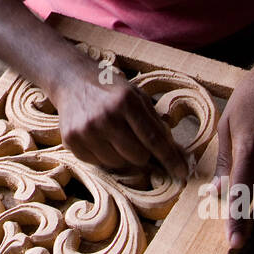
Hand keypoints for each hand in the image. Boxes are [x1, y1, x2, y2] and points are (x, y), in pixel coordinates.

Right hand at [50, 59, 188, 182]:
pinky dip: (103, 156)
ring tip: (114, 137)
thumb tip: (178, 153)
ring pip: (118, 164)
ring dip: (122, 156)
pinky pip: (98, 164)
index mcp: (126, 101)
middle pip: (138, 157)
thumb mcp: (136, 96)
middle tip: (134, 140)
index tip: (182, 172)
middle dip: (142, 154)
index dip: (170, 158)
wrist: (71, 80)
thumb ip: (155, 122)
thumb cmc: (110, 90)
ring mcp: (86, 130)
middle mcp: (106, 116)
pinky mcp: (71, 140)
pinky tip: (99, 138)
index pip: (154, 138)